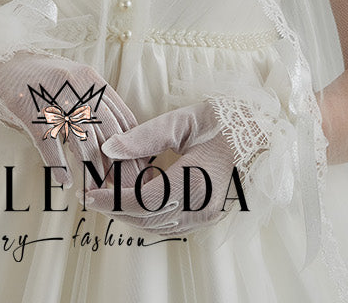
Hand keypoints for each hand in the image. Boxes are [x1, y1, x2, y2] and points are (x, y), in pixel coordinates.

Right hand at [0, 52, 150, 184]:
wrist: (0, 62)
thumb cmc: (40, 79)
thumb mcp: (74, 83)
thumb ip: (95, 105)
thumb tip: (116, 143)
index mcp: (92, 81)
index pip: (124, 119)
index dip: (132, 149)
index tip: (136, 171)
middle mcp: (77, 87)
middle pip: (108, 132)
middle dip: (117, 165)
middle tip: (120, 189)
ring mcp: (53, 97)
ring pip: (82, 140)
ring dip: (91, 171)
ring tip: (93, 191)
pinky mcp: (29, 109)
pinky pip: (49, 143)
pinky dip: (59, 166)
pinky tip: (64, 181)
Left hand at [83, 99, 250, 233]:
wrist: (259, 131)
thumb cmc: (222, 120)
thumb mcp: (180, 121)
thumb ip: (142, 137)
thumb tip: (109, 149)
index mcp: (195, 180)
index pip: (143, 201)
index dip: (112, 200)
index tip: (88, 194)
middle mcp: (202, 205)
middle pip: (147, 219)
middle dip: (115, 208)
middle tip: (90, 194)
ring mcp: (207, 214)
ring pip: (158, 226)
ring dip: (130, 213)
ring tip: (108, 193)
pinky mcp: (208, 214)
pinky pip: (170, 223)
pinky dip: (148, 214)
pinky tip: (135, 196)